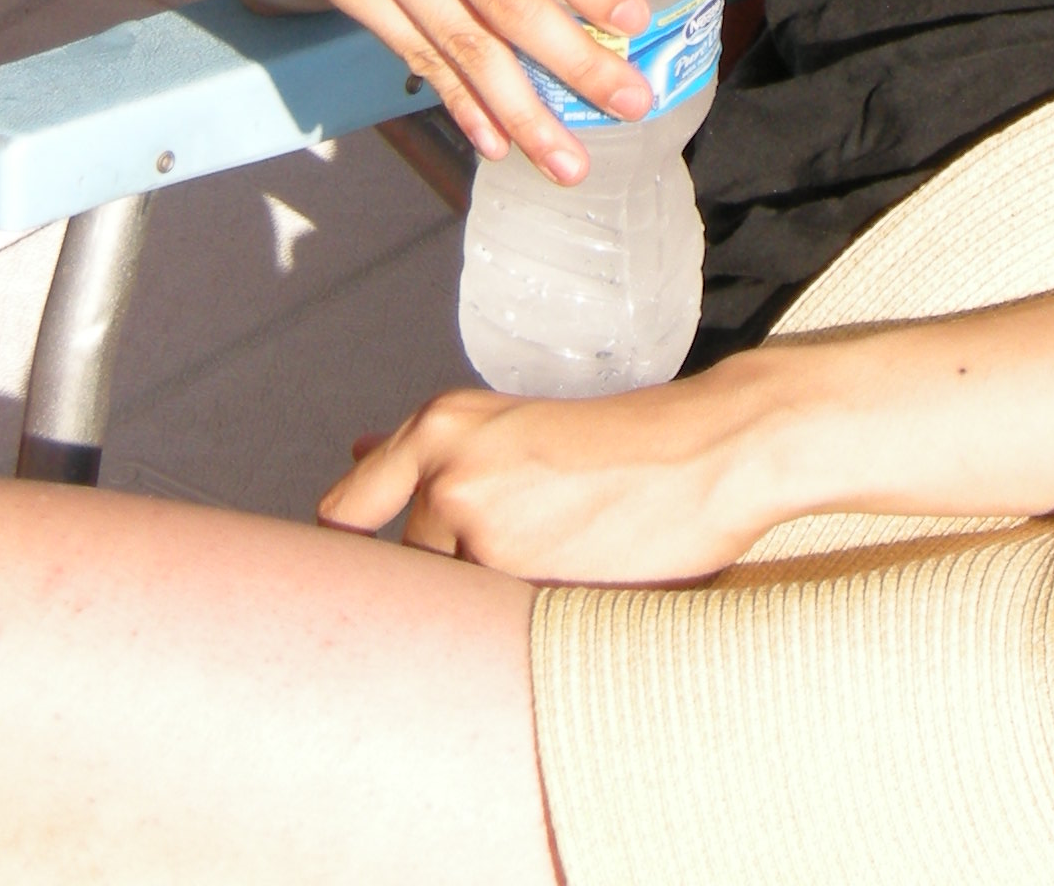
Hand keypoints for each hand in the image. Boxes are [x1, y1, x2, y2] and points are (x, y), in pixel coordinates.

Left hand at [320, 366, 790, 583]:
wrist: (708, 449)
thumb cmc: (620, 439)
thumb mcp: (511, 425)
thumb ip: (429, 450)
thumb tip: (357, 455)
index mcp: (439, 428)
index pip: (345, 514)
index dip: (352, 553)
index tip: (361, 573)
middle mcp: (447, 478)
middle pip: (406, 568)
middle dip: (450, 575)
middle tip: (520, 555)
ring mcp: (482, 536)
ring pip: (450, 601)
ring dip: (485, 600)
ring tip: (556, 564)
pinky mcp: (523, 587)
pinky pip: (490, 629)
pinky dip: (518, 626)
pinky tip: (569, 586)